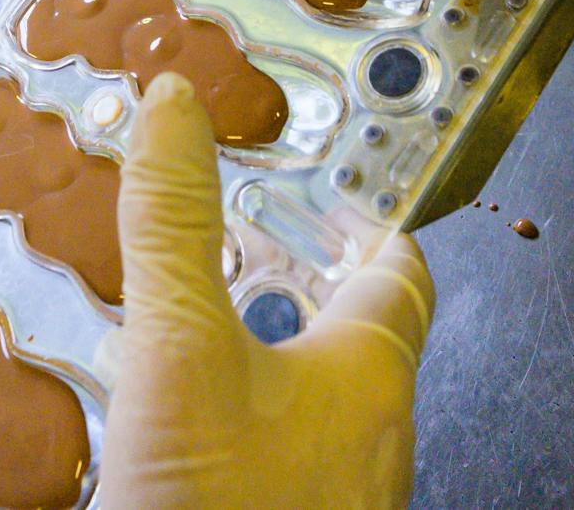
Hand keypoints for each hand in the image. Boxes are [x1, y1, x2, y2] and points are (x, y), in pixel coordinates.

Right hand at [102, 73, 434, 508]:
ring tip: (206, 328)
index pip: (399, 270)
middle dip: (308, 282)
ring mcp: (343, 499)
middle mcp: (376, 438)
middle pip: (364, 334)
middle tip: (253, 249)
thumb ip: (173, 224)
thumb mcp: (178, 349)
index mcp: (372, 372)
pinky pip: (291, 462)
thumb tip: (175, 103)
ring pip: (326, 404)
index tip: (331, 193)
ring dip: (275, 353)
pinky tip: (186, 436)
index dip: (367, 221)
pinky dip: (250, 421)